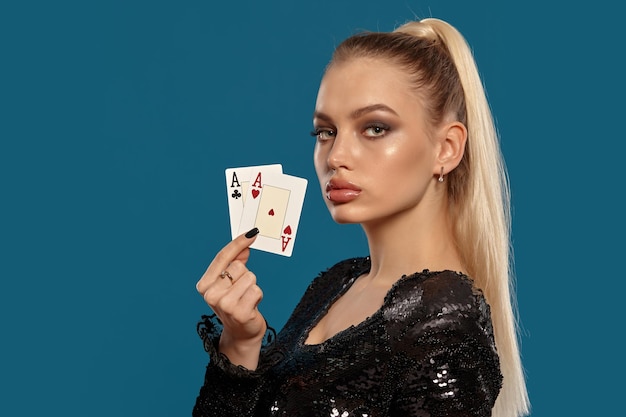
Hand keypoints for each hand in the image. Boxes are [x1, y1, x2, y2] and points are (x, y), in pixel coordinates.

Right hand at [196, 228, 265, 368]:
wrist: (241, 333)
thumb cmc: (236, 303)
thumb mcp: (231, 282)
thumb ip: (237, 261)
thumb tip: (246, 242)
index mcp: (204, 284)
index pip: (222, 257)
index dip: (238, 243)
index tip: (252, 233)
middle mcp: (210, 294)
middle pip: (239, 267)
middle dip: (246, 276)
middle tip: (242, 291)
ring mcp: (223, 304)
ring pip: (249, 277)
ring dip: (253, 287)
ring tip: (246, 299)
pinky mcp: (239, 312)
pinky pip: (256, 290)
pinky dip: (258, 296)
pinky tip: (251, 306)